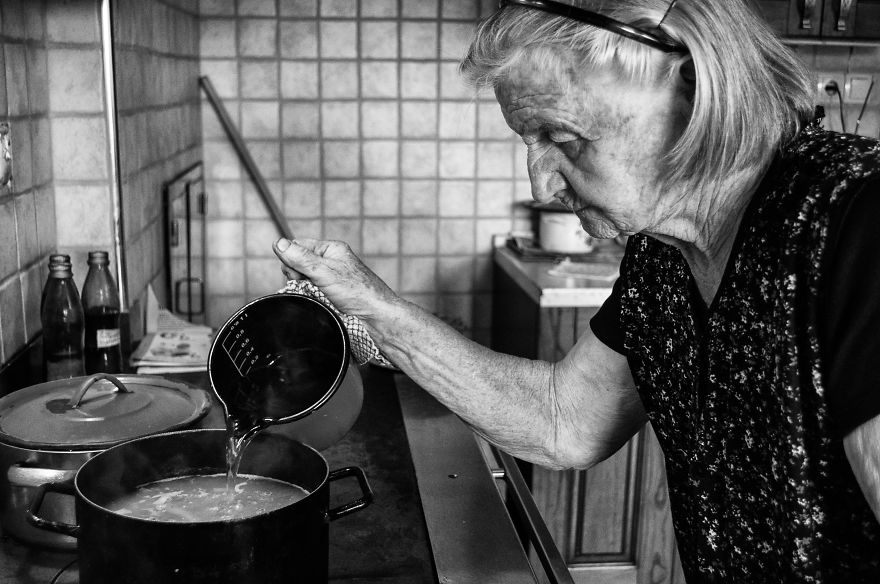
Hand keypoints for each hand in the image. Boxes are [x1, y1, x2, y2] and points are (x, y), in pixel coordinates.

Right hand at [272, 237, 397, 319]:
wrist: (375, 317)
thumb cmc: (358, 291)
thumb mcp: (324, 271)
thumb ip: (300, 258)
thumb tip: (278, 243)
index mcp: (331, 249)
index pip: (298, 246)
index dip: (291, 259)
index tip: (296, 272)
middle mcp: (329, 262)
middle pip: (297, 263)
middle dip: (297, 275)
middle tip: (309, 284)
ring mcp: (329, 279)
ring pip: (302, 279)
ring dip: (303, 288)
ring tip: (317, 295)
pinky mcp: (329, 294)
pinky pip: (309, 292)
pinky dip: (309, 297)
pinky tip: (318, 302)